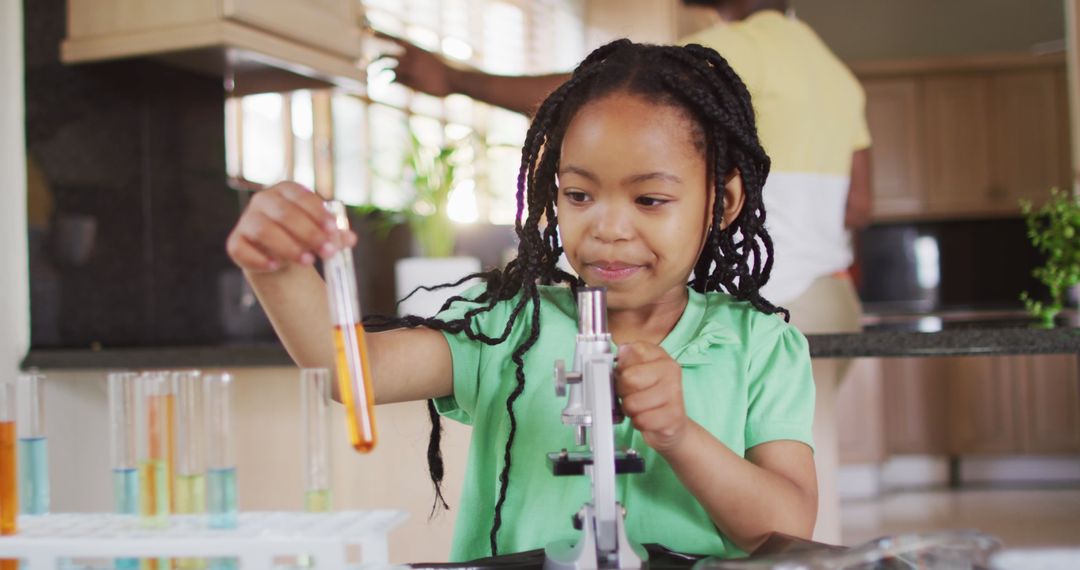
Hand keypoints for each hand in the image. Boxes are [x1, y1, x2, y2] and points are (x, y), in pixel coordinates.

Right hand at [225, 182, 355, 273]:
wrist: (278, 253)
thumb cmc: (303, 235)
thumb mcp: (321, 232)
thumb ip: (335, 235)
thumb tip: (351, 238)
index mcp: (286, 190)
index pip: (302, 197)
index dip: (318, 213)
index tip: (334, 230)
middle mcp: (263, 200)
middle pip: (284, 213)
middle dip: (309, 233)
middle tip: (328, 251)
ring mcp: (247, 221)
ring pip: (264, 230)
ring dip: (288, 246)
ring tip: (308, 261)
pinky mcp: (235, 243)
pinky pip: (243, 250)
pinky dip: (259, 259)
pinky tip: (276, 266)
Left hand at [375, 32, 456, 96]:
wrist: (455, 78)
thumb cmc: (442, 68)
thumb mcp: (428, 57)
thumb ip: (415, 57)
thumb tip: (408, 55)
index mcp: (415, 48)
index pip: (394, 38)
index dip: (381, 34)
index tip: (368, 30)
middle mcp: (411, 57)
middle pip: (386, 55)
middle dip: (373, 59)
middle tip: (366, 63)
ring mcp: (411, 70)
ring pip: (387, 68)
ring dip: (376, 72)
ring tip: (371, 76)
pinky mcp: (412, 83)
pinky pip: (394, 81)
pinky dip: (385, 81)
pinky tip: (381, 84)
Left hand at [615, 342, 688, 453]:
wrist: (671, 420)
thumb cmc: (650, 393)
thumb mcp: (636, 371)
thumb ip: (626, 359)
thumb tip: (623, 350)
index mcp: (659, 354)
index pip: (630, 352)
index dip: (621, 368)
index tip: (626, 373)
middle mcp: (670, 370)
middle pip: (628, 378)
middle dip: (622, 391)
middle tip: (631, 394)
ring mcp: (675, 392)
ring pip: (632, 403)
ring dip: (630, 410)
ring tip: (639, 407)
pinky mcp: (674, 415)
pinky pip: (641, 420)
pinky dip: (638, 422)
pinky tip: (646, 418)